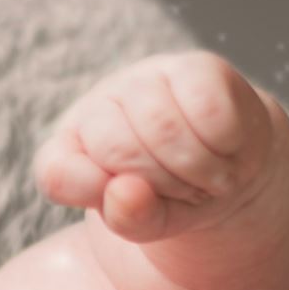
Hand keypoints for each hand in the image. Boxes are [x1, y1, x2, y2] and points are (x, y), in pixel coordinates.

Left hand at [31, 50, 278, 243]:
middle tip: (186, 192)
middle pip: (117, 148)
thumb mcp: (149, 224)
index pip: (58, 172)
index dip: (100, 195)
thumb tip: (123, 192)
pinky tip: (227, 148)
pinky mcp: (194, 66)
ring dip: (198, 169)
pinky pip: (206, 108)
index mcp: (68, 148)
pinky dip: (223, 143)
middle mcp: (98, 106)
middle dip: (163, 185)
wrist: (230, 170)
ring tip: (209, 176)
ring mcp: (143, 80)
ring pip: (162, 127)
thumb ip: (128, 219)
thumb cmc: (176, 198)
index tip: (136, 205)